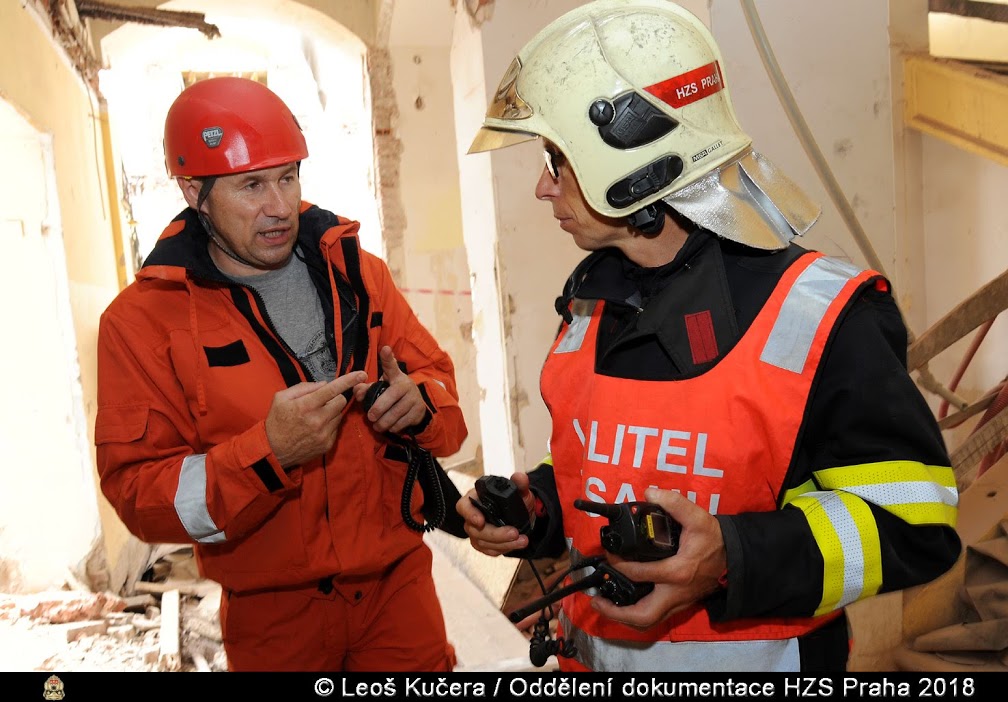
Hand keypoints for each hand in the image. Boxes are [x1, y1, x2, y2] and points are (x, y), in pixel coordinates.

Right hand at [264, 370, 366, 467]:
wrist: (273, 451)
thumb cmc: (276, 421)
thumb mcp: (281, 398)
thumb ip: (304, 387)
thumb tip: (324, 384)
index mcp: (306, 406)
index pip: (332, 389)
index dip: (349, 380)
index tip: (362, 374)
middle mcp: (318, 420)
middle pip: (341, 401)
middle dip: (335, 398)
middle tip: (322, 402)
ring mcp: (324, 434)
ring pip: (340, 414)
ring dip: (332, 412)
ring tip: (316, 416)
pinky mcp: (327, 444)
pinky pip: (337, 428)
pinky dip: (330, 424)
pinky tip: (316, 428)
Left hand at [353, 346, 427, 433]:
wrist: (416, 406)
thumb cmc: (393, 395)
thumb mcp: (381, 389)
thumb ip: (366, 389)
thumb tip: (357, 390)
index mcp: (396, 376)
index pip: (391, 365)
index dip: (387, 358)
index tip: (385, 349)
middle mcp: (406, 384)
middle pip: (391, 396)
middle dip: (378, 408)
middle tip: (370, 417)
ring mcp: (414, 397)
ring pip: (396, 412)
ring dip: (384, 422)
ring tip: (377, 426)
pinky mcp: (419, 410)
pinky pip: (403, 422)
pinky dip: (394, 427)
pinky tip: (390, 427)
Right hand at [457, 471, 535, 555]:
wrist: (520, 515)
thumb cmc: (514, 500)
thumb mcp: (519, 490)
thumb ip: (520, 483)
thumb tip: (520, 477)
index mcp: (475, 499)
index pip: (463, 506)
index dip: (469, 514)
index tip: (481, 521)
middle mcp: (471, 516)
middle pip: (474, 529)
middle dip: (496, 534)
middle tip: (514, 533)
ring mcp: (475, 532)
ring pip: (482, 543)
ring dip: (503, 543)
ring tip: (522, 540)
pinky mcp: (482, 544)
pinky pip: (489, 551)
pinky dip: (503, 549)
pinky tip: (516, 545)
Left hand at [591, 487, 725, 629]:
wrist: (736, 558)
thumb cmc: (715, 539)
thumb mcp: (698, 517)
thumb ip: (674, 503)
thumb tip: (649, 493)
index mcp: (677, 572)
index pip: (639, 574)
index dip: (618, 565)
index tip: (608, 556)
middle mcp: (675, 593)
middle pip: (643, 616)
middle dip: (616, 612)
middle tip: (596, 600)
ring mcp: (678, 602)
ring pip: (648, 621)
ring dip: (623, 617)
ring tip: (604, 605)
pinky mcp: (680, 604)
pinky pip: (655, 617)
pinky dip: (636, 614)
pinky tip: (624, 603)